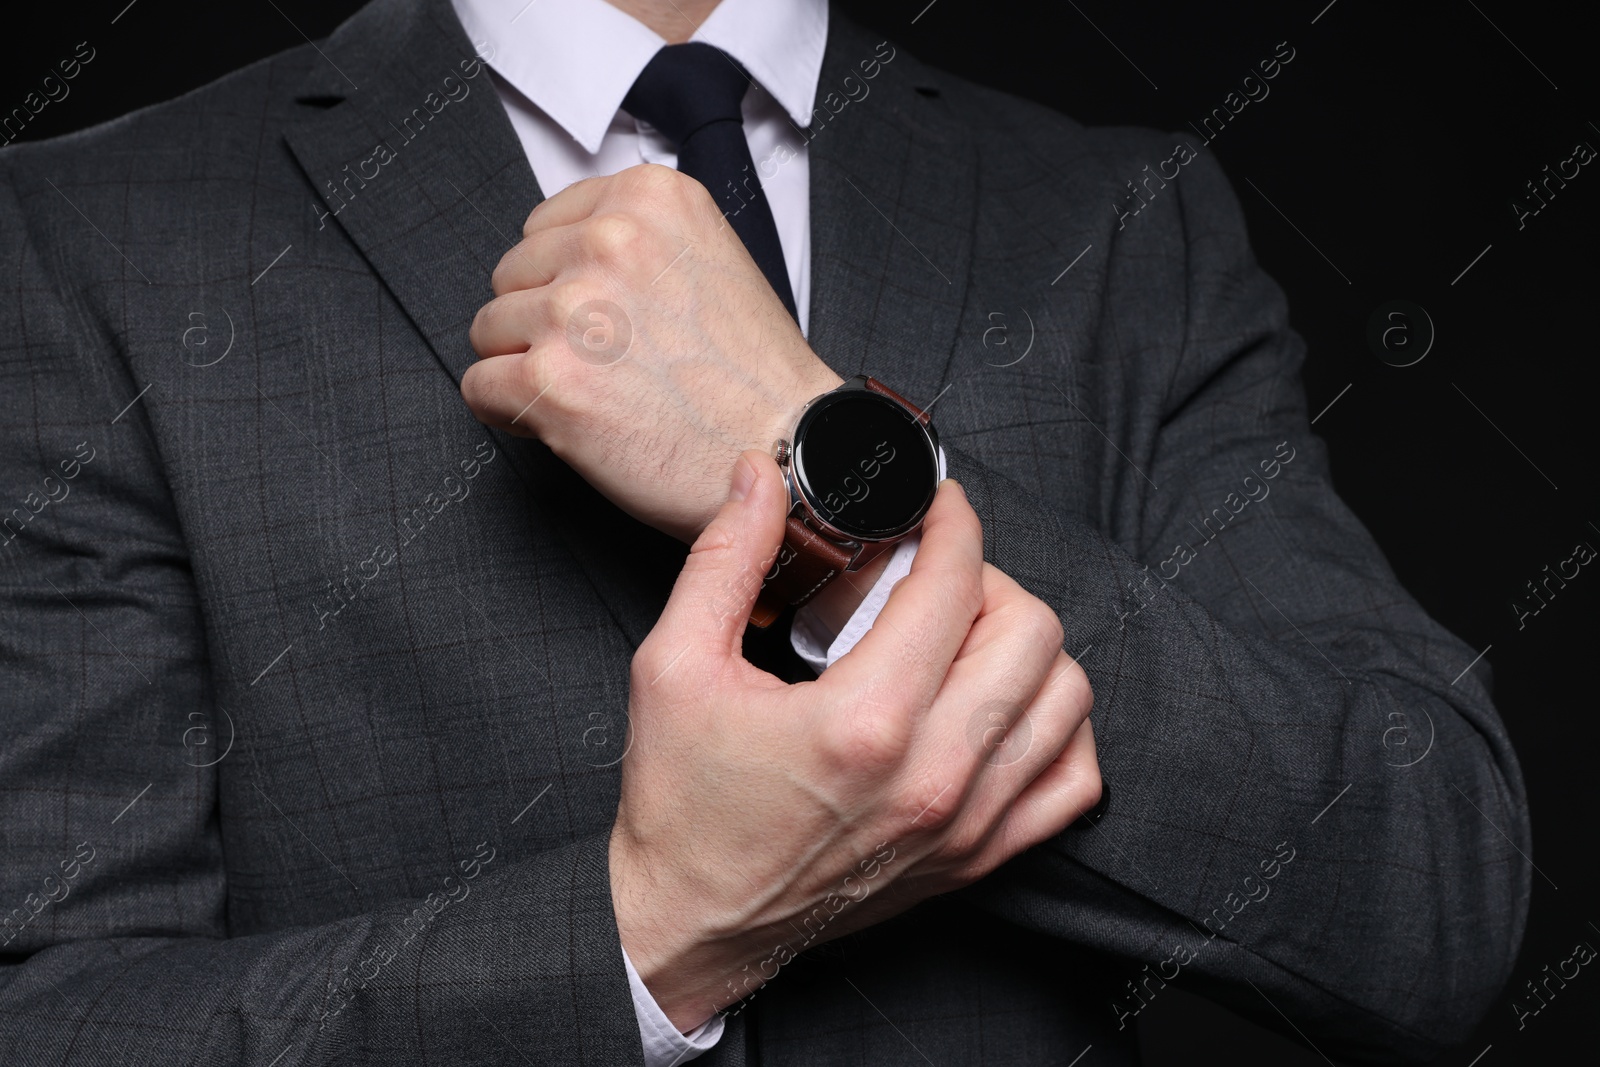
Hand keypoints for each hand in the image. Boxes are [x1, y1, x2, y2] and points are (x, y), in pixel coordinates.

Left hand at [460, 164, 843, 543]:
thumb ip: (636, 239)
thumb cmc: (754, 374)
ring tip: (595, 393)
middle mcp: (609, 240)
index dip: (566, 280)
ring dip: (527, 367)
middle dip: (544, 323)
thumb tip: (559, 257)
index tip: (602, 316)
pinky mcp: (550, 381)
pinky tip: (566, 422)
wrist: (790, 447)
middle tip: (605, 364)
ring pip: (489, 329)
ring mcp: (575, 310)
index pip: (545, 226)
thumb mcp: (708, 255)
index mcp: (648, 197)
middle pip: (512, 276)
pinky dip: (510, 412)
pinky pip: (479, 386)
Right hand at [609, 450, 1100, 1029]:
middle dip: (988, 579)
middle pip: (1031, 631)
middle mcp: (934, 774)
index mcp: (864, 720)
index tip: (934, 505)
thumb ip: (726, 558)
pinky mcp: (978, 858)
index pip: (954, 584)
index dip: (951, 521)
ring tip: (966, 638)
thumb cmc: (679, 805)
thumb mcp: (673, 666)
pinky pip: (1075, 780)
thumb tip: (761, 477)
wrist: (690, 924)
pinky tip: (1002, 709)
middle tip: (937, 575)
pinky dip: (1057, 730)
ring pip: (1067, 698)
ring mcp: (967, 822)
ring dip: (1026, 648)